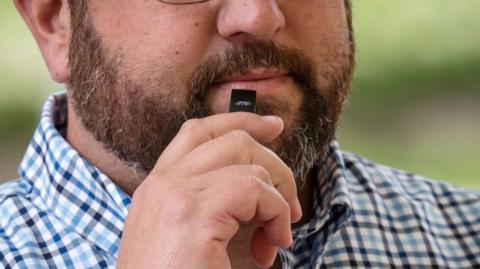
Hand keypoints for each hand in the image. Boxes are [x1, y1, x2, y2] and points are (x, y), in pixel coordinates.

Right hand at [117, 113, 301, 268]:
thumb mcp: (196, 238)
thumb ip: (220, 206)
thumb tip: (263, 191)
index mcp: (158, 188)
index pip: (198, 132)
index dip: (238, 119)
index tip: (273, 127)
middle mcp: (162, 184)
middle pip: (229, 139)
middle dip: (273, 164)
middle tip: (287, 207)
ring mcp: (174, 195)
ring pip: (246, 160)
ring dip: (276, 197)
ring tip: (277, 237)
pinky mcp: (192, 214)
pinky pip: (253, 189)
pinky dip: (275, 212)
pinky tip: (274, 245)